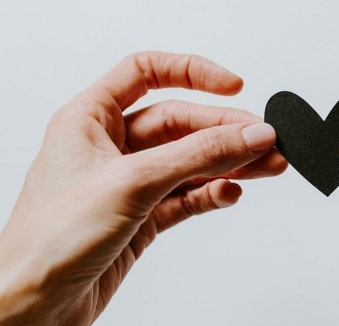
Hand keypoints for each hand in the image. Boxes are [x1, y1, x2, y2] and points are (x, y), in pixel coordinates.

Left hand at [0, 52, 286, 324]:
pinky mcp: (143, 217)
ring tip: (267, 166)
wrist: (34, 307)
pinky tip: (230, 193)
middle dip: (226, 131)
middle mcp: (110, 146)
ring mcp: (130, 182)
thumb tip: (249, 133)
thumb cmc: (50, 240)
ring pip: (191, 161)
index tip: (233, 86)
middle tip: (266, 140)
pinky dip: (212, 193)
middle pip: (181, 122)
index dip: (192, 72)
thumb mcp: (132, 182)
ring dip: (230, 163)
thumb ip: (198, 155)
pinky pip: (188, 195)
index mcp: (90, 119)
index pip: (146, 73)